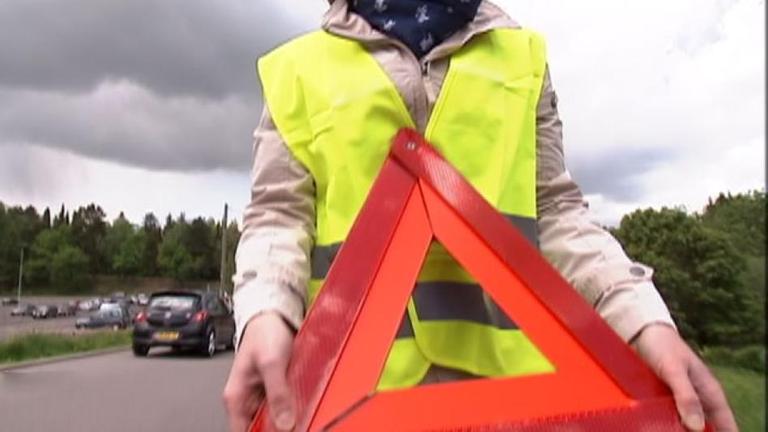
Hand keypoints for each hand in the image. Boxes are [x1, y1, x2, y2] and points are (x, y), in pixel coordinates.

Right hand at [223, 312, 295, 431]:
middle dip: (279, 427)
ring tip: (300, 410)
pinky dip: (293, 407)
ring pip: (274, 419)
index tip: (283, 431)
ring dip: (288, 417)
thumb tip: (284, 423)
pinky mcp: (275, 389)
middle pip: (260, 429)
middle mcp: (246, 399)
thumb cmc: (265, 333)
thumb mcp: (272, 363)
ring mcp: (261, 395)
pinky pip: (284, 406)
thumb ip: (277, 394)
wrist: (273, 315)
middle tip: (296, 421)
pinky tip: (303, 402)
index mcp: (236, 397)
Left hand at [631, 324, 737, 431]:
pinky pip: (672, 417)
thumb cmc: (663, 347)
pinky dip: (669, 423)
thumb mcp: (674, 371)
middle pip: (707, 427)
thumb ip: (686, 396)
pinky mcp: (668, 399)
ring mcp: (684, 399)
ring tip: (669, 429)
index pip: (726, 425)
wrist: (643, 332)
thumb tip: (697, 427)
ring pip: (690, 424)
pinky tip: (658, 426)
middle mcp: (700, 398)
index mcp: (710, 392)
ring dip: (682, 429)